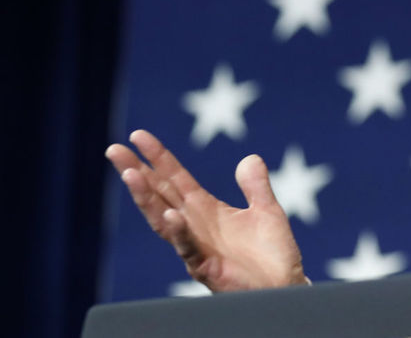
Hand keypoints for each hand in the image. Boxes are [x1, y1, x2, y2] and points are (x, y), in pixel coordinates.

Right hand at [106, 130, 306, 291]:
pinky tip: (170, 215)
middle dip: (136, 172)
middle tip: (114, 150)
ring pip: (163, 219)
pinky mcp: (205, 267)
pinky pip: (188, 248)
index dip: (158, 157)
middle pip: (159, 194)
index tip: (138, 136)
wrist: (284, 285)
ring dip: (146, 198)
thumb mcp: (267, 210)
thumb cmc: (273, 253)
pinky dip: (178, 231)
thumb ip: (256, 186)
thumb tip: (250, 158)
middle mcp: (194, 225)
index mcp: (206, 209)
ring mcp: (196, 246)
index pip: (175, 178)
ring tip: (131, 175)